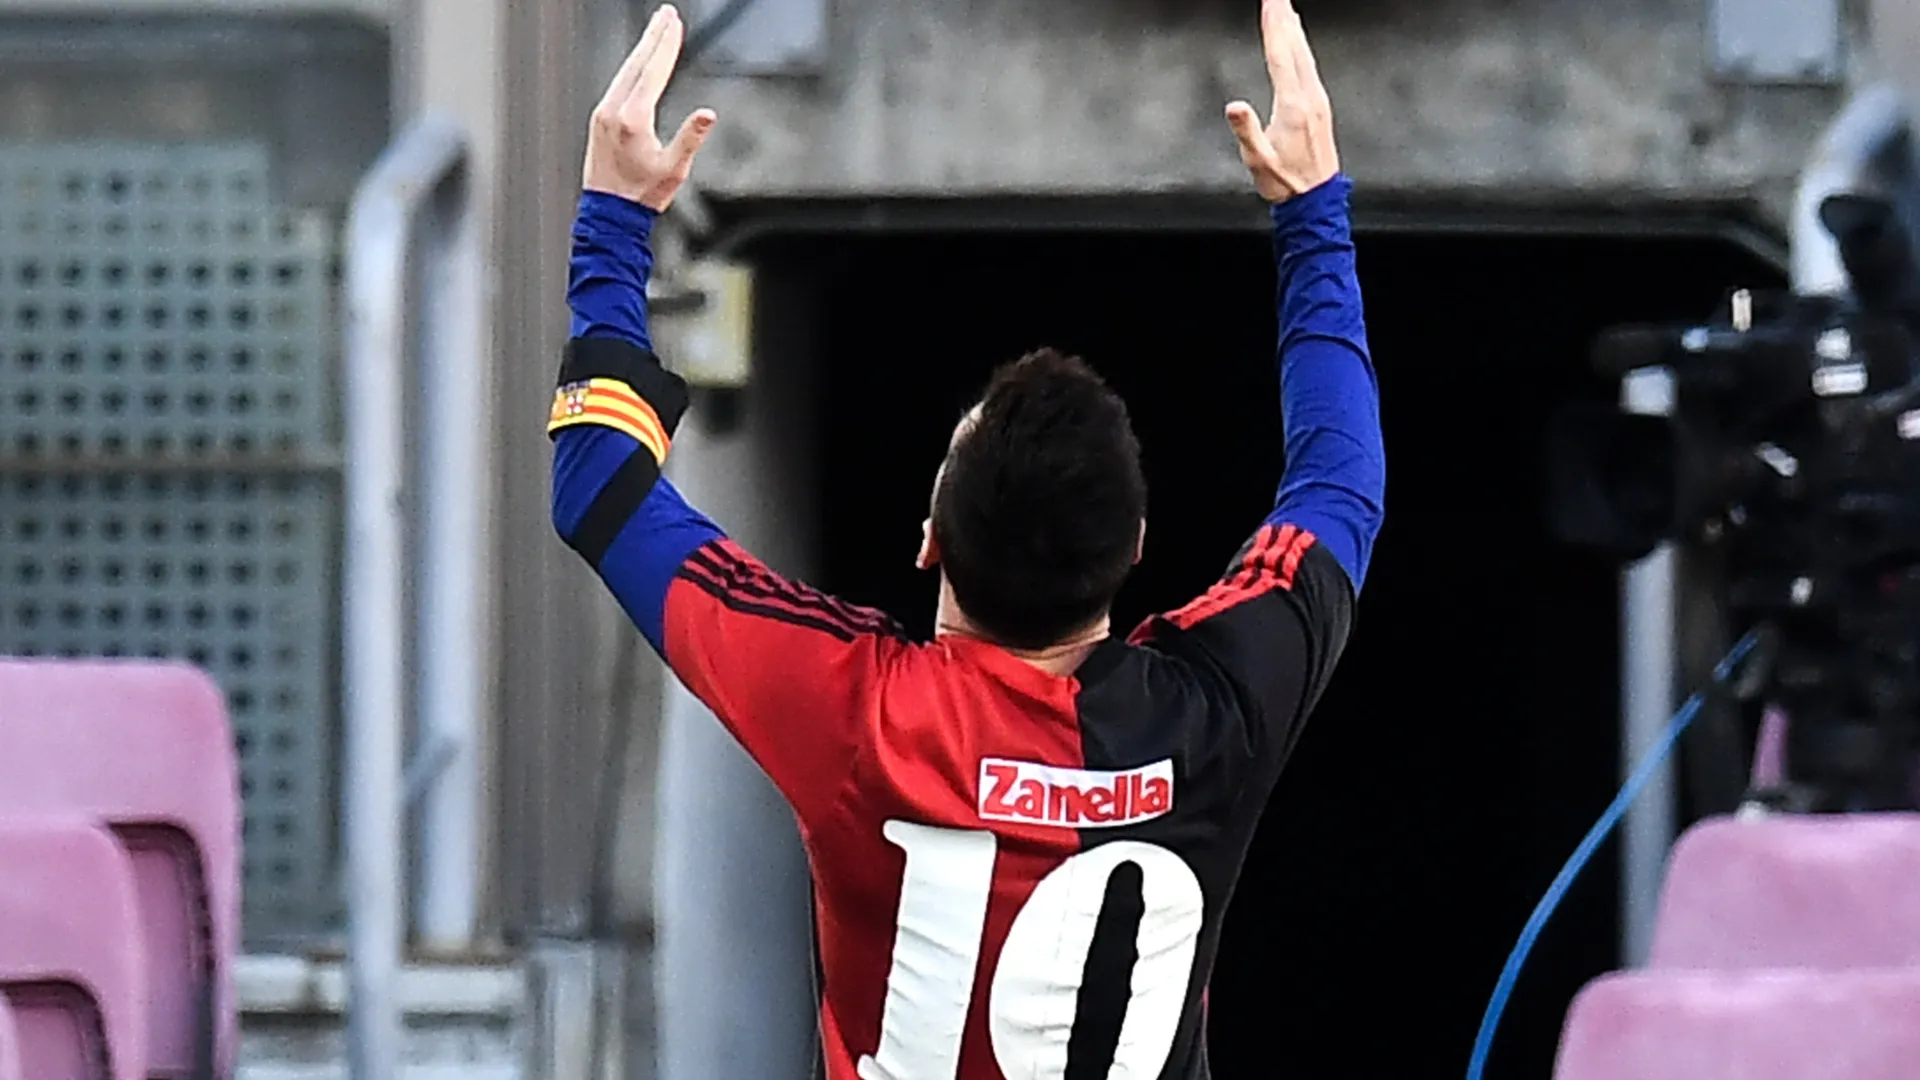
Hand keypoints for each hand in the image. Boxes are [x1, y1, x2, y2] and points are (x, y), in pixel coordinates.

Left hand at [584, 4, 716, 211]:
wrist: (608, 214)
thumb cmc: (642, 195)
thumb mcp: (675, 169)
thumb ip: (690, 137)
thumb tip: (708, 114)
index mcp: (632, 120)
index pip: (653, 72)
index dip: (666, 46)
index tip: (674, 23)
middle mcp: (613, 111)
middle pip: (637, 63)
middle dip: (653, 37)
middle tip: (666, 14)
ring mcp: (603, 113)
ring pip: (625, 71)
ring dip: (642, 48)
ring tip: (656, 29)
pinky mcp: (599, 119)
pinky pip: (618, 82)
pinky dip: (632, 66)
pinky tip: (639, 61)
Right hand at [1226, 0, 1340, 202]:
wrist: (1316, 200)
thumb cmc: (1286, 182)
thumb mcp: (1258, 160)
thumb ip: (1246, 131)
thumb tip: (1234, 107)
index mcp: (1293, 106)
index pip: (1280, 56)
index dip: (1274, 27)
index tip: (1270, 3)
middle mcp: (1310, 98)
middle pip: (1295, 48)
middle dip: (1284, 19)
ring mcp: (1318, 101)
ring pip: (1305, 55)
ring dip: (1294, 30)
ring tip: (1287, 9)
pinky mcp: (1321, 107)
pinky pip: (1310, 66)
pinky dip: (1302, 48)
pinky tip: (1299, 45)